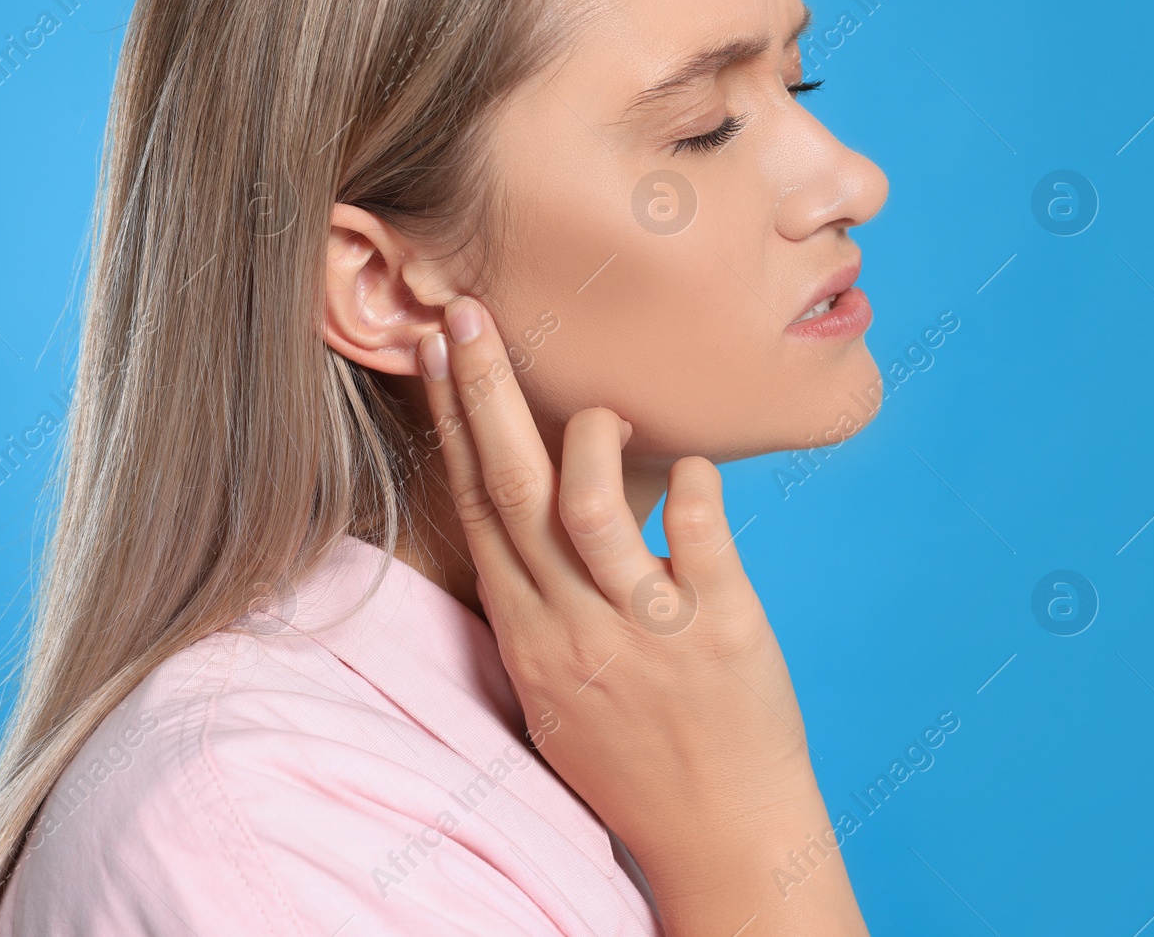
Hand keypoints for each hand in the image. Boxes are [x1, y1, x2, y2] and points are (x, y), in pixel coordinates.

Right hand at [416, 295, 867, 936]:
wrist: (718, 838)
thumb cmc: (635, 759)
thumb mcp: (555, 687)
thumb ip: (537, 606)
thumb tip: (528, 524)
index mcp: (528, 636)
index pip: (475, 511)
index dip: (449, 427)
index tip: (431, 356)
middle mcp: (573, 628)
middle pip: (513, 494)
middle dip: (483, 395)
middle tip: (465, 316)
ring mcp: (645, 630)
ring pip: (590, 511)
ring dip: (589, 441)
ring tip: (602, 410)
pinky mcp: (722, 631)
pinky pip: (700, 536)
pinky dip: (693, 486)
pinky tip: (695, 462)